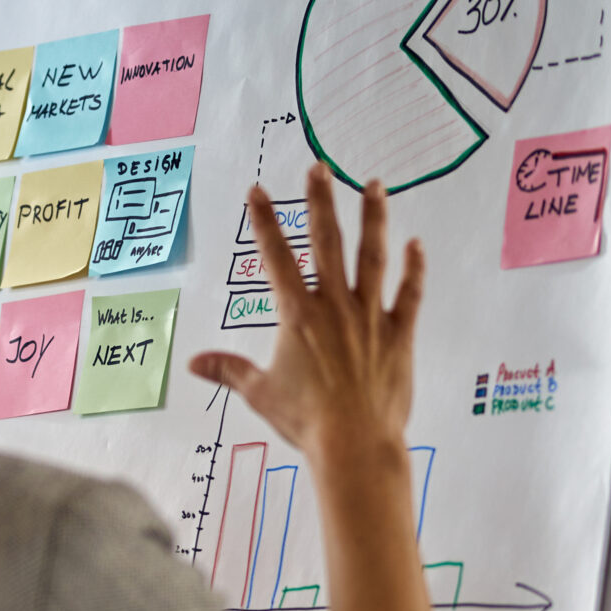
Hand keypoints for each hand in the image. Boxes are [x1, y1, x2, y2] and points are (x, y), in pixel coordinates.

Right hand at [189, 163, 422, 473]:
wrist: (355, 442)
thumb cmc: (304, 419)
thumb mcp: (259, 393)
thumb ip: (229, 370)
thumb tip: (194, 363)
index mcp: (297, 316)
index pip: (276, 258)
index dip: (265, 223)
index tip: (258, 190)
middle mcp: (334, 306)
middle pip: (327, 243)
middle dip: (321, 202)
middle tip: (319, 168)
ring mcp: (370, 317)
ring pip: (372, 257)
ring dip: (373, 218)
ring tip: (373, 184)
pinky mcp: (399, 334)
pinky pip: (409, 294)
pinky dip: (414, 268)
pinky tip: (416, 244)